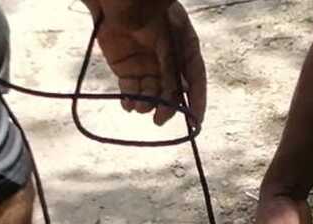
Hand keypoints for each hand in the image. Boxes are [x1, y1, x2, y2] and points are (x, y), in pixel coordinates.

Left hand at [84, 0, 205, 125]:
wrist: (115, 0)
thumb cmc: (146, 11)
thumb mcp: (166, 37)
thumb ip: (172, 64)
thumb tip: (178, 94)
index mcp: (185, 48)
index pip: (196, 78)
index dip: (197, 101)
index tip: (196, 122)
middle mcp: (168, 61)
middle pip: (173, 90)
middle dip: (167, 107)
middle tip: (159, 120)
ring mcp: (148, 66)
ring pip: (152, 94)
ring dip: (147, 104)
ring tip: (139, 107)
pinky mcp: (127, 70)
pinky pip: (132, 91)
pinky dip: (130, 101)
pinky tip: (128, 105)